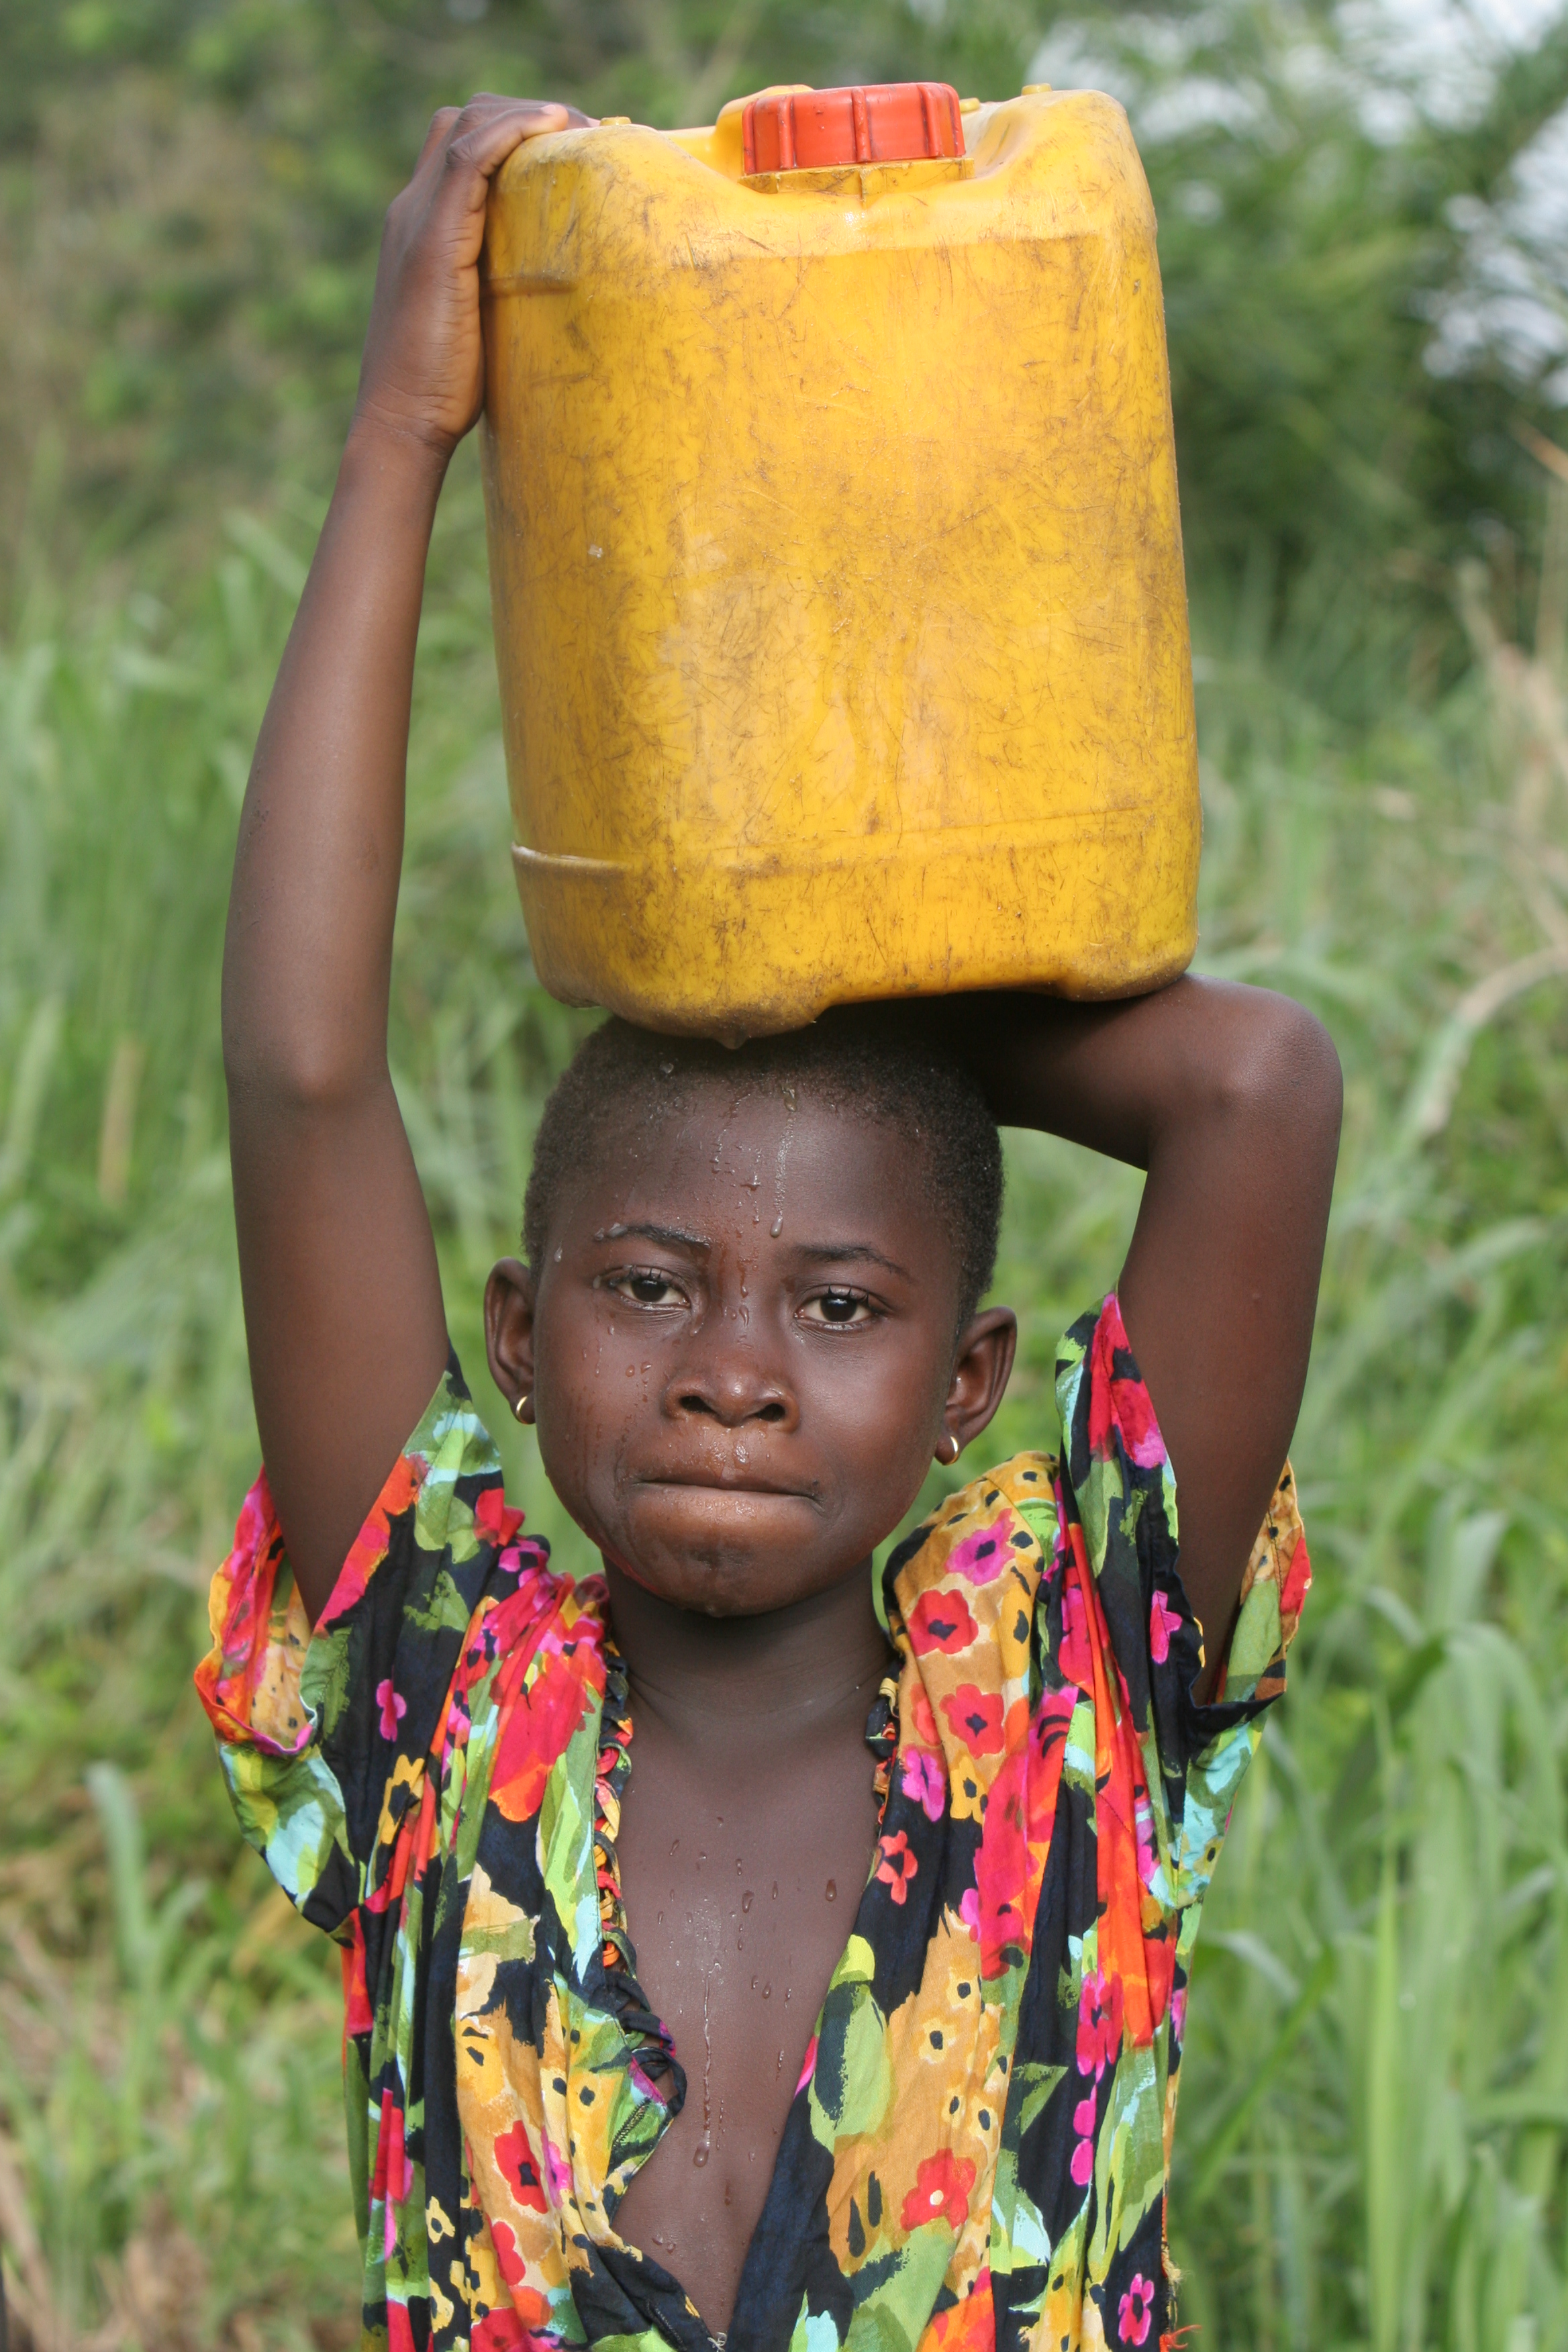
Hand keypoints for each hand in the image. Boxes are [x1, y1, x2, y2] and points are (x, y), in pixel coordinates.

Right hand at [353, 94, 593, 461]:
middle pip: (465, 119)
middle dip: (529, 114)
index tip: (575, 148)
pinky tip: (553, 128)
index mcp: (422, 226)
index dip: (517, 130)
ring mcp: (418, 220)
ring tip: (585, 131)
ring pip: (468, 125)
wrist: (402, 422)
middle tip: (591, 137)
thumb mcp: (483, 320)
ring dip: (529, 116)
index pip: (462, 144)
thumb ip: (503, 286)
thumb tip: (560, 286)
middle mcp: (412, 210)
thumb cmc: (446, 389)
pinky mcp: (432, 241)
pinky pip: (469, 158)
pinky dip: (511, 132)